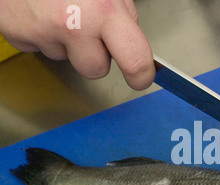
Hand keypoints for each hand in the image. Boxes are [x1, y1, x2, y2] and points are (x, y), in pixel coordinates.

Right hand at [0, 0, 153, 89]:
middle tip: (89, 29)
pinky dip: (44, 37)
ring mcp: (43, 32)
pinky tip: (43, 15)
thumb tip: (130, 39)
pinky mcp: (19, 34)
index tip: (141, 79)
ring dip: (68, 45)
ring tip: (61, 14)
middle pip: (96, 70)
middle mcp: (73, 25)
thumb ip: (121, 13)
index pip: (134, 60)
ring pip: (67, 60)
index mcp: (102, 11)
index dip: (141, 76)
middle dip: (96, 56)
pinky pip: (41, 49)